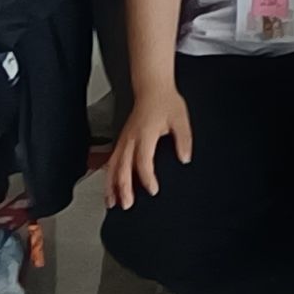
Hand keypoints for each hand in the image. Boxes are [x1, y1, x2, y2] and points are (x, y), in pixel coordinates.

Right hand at [106, 86, 190, 208]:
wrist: (152, 88)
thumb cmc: (165, 102)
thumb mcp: (181, 119)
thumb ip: (184, 139)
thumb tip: (185, 158)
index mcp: (145, 134)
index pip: (143, 161)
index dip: (147, 178)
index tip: (153, 190)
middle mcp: (131, 138)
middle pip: (122, 167)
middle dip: (123, 188)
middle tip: (127, 204)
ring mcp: (123, 139)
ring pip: (112, 166)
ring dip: (111, 185)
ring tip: (111, 202)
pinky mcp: (121, 140)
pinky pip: (111, 161)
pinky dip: (108, 176)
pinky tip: (109, 187)